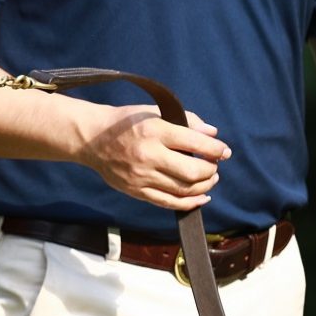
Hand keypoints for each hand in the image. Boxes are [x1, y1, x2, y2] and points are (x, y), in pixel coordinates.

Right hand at [74, 104, 229, 210]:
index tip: (224, 151)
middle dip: (211, 170)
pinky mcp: (137, 191)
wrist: (92, 138)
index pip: (195, 143)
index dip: (215, 149)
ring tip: (209, 178)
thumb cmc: (125, 122)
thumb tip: (212, 134)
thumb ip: (186, 121)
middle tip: (214, 165)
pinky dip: (190, 203)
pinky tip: (202, 198)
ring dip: (204, 186)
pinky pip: (169, 203)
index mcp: (154, 131)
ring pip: (184, 189)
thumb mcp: (154, 112)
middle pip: (192, 171)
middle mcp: (149, 155)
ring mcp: (142, 176)